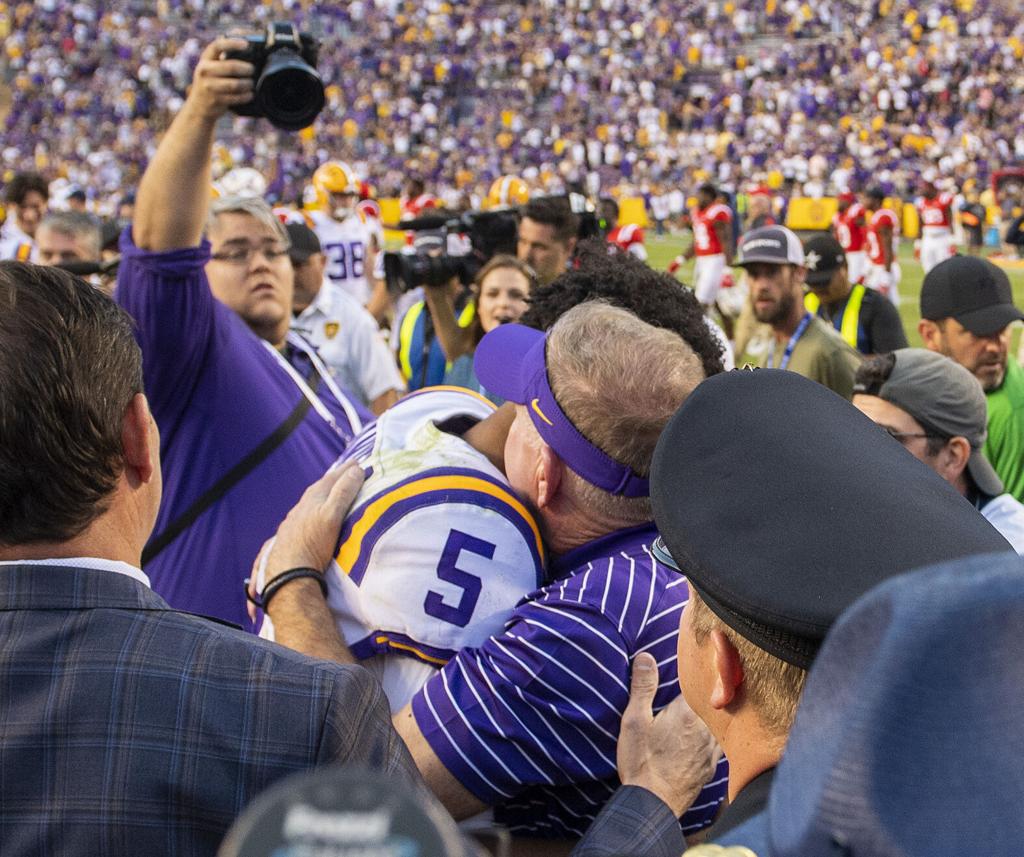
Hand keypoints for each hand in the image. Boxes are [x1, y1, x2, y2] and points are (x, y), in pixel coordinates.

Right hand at [186, 37, 256, 119]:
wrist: (198, 106)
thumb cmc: (211, 82)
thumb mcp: (211, 67)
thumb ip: (223, 58)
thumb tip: (247, 47)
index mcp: (205, 59)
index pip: (218, 46)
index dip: (232, 43)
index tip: (246, 44)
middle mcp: (205, 71)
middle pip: (231, 67)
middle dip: (246, 68)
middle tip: (253, 70)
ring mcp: (209, 86)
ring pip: (235, 84)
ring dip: (247, 84)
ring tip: (252, 83)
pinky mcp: (216, 100)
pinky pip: (236, 97)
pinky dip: (246, 96)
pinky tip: (250, 94)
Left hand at [256, 459, 364, 592]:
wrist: (289, 573)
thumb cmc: (313, 544)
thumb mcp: (332, 515)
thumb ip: (343, 492)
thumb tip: (356, 470)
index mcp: (313, 499)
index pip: (332, 479)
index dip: (345, 470)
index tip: (357, 462)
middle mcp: (301, 508)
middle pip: (318, 488)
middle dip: (332, 479)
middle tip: (345, 472)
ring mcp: (293, 522)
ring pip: (308, 503)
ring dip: (320, 495)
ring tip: (329, 493)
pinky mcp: (289, 537)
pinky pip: (301, 516)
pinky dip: (311, 511)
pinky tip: (310, 518)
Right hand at [617, 652, 720, 816]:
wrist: (653, 805)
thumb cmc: (641, 762)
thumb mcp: (634, 721)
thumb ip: (643, 687)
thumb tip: (646, 657)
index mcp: (687, 714)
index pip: (701, 685)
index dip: (699, 674)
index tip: (698, 663)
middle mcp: (705, 730)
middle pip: (714, 704)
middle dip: (707, 694)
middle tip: (705, 681)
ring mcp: (711, 751)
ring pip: (719, 725)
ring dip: (714, 715)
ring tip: (706, 707)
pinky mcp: (710, 768)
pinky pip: (719, 745)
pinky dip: (714, 736)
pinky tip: (705, 736)